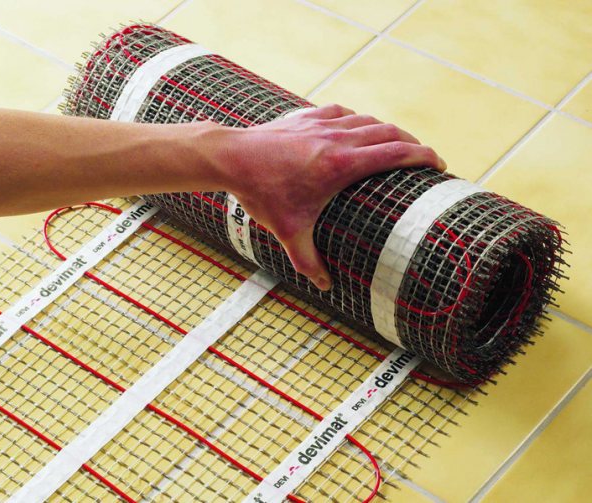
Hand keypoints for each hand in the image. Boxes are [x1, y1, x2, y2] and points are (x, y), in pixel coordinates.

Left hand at [219, 104, 446, 290]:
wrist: (233, 158)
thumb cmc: (262, 194)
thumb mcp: (288, 232)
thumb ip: (308, 261)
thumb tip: (324, 285)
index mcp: (343, 164)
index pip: (397, 152)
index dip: (424, 155)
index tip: (439, 163)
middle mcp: (339, 138)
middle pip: (391, 133)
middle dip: (413, 144)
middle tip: (424, 159)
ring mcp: (323, 124)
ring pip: (369, 121)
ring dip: (388, 131)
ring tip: (396, 145)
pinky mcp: (307, 117)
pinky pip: (343, 113)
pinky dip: (359, 121)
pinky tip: (358, 128)